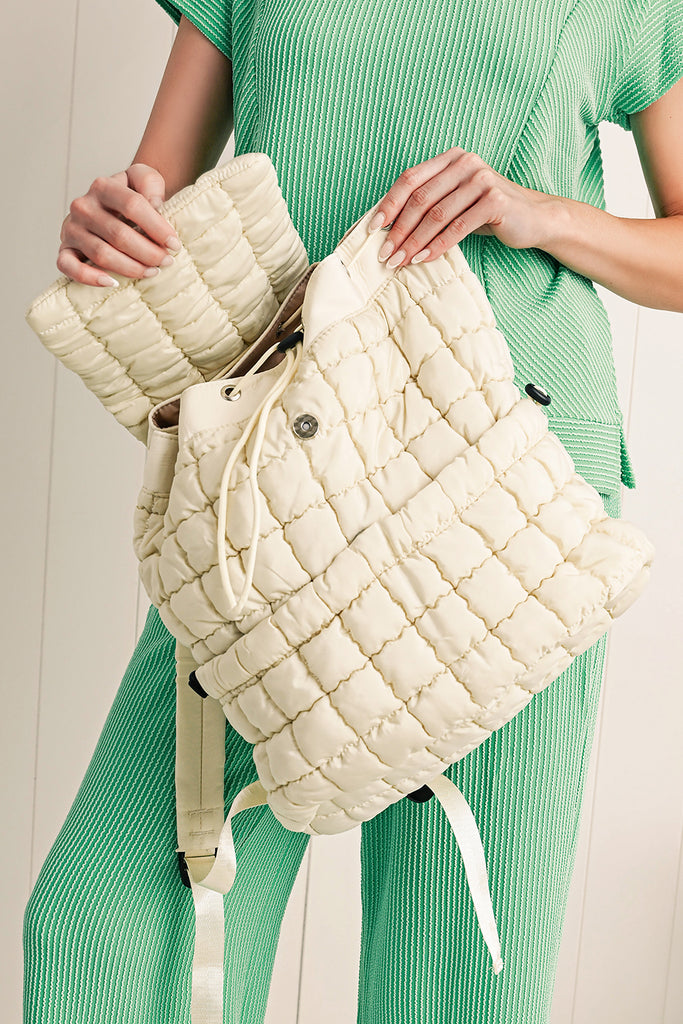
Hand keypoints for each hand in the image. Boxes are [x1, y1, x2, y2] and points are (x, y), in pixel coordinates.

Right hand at [56, 163, 181, 286]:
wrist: (110, 209)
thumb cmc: (131, 198)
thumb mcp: (144, 180)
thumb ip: (150, 182)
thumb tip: (155, 203)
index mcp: (103, 187)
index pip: (132, 205)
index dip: (157, 227)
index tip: (174, 244)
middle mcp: (83, 206)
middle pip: (119, 234)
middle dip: (148, 252)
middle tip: (166, 261)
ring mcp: (71, 229)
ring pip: (101, 254)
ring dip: (130, 267)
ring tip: (151, 272)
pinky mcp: (65, 250)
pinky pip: (69, 266)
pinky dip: (90, 277)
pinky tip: (112, 283)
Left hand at [368, 146, 559, 268]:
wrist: (533, 218)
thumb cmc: (487, 213)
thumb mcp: (455, 202)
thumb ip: (429, 204)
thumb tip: (388, 227)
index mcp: (451, 159)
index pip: (410, 179)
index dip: (388, 204)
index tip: (371, 229)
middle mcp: (465, 163)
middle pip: (420, 198)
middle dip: (398, 229)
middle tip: (384, 254)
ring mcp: (482, 179)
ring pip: (437, 215)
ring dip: (414, 242)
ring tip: (399, 261)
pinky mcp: (495, 201)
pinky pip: (458, 227)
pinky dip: (438, 246)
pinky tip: (424, 259)